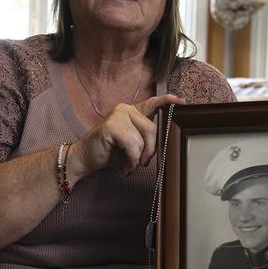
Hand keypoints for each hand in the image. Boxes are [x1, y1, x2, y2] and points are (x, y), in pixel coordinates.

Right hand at [69, 94, 185, 177]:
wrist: (84, 159)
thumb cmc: (109, 153)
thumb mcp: (132, 145)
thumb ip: (145, 140)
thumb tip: (165, 143)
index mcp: (132, 112)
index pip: (153, 103)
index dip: (168, 102)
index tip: (182, 102)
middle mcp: (126, 109)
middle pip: (152, 128)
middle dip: (150, 150)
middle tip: (142, 164)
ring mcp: (118, 115)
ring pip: (142, 139)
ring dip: (138, 158)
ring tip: (129, 166)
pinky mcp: (111, 125)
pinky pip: (132, 144)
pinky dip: (131, 158)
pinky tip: (125, 166)